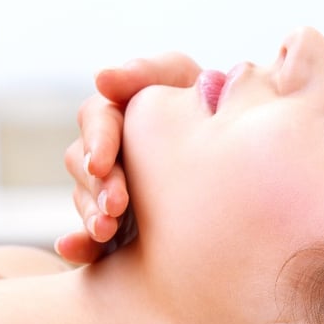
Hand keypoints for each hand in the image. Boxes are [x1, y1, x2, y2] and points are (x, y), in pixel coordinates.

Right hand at [56, 52, 200, 262]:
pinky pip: (90, 239)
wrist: (250, 154)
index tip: (103, 162)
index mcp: (122, 113)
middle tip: (116, 205)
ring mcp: (112, 191)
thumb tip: (101, 78)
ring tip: (105, 230)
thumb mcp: (187, 82)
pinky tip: (72, 250)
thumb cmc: (216, 106)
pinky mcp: (119, 227)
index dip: (98, 141)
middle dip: (98, 185)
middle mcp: (111, 152)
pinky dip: (78, 245)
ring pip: (86, 201)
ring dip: (90, 214)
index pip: (97, 120)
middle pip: (85, 165)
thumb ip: (148, 73)